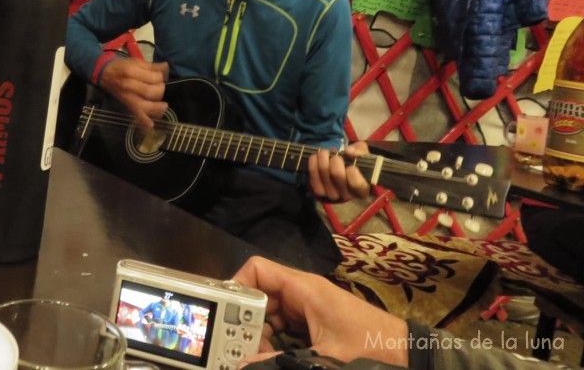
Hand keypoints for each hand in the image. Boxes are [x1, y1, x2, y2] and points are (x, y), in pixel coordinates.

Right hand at [99, 58, 168, 130]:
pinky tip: (151, 125)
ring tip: (163, 106)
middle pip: (150, 92)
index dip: (160, 77)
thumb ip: (152, 66)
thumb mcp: (136, 61)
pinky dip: (143, 121)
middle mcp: (129, 85)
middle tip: (160, 86)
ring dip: (157, 107)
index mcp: (131, 72)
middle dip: (160, 90)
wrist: (105, 74)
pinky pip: (136, 114)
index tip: (160, 76)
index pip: (153, 78)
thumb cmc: (121, 66)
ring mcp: (127, 96)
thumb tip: (166, 67)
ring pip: (144, 105)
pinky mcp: (126, 104)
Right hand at [232, 256, 408, 367]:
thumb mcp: (323, 358)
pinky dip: (275, 342)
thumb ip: (280, 361)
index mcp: (303, 288)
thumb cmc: (369, 346)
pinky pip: (284, 327)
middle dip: (246, 320)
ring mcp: (307, 309)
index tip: (225, 313)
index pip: (257, 270)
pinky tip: (273, 358)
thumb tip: (244, 366)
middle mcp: (302, 293)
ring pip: (270, 315)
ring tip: (256, 356)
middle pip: (259, 296)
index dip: (237, 286)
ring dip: (260, 335)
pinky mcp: (314, 323)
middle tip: (238, 345)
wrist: (405, 354)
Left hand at [307, 141, 369, 201]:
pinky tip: (316, 156)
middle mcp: (347, 196)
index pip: (357, 184)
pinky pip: (313, 175)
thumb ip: (360, 151)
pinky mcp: (319, 191)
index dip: (353, 173)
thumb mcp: (364, 155)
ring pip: (324, 173)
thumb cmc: (357, 164)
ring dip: (323, 158)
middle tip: (336, 154)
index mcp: (362, 190)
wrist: (342, 171)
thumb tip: (348, 151)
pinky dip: (313, 163)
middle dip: (335, 159)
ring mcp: (332, 194)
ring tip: (325, 152)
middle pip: (337, 174)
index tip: (351, 165)